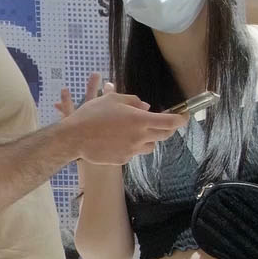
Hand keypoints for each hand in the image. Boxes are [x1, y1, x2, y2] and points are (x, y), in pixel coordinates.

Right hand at [59, 78, 185, 165]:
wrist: (74, 137)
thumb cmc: (92, 114)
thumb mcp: (112, 98)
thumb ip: (133, 101)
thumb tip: (146, 108)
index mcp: (139, 120)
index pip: (170, 122)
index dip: (181, 119)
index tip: (184, 117)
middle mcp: (139, 136)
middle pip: (164, 136)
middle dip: (167, 129)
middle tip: (163, 123)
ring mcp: (132, 150)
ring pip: (150, 146)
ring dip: (149, 139)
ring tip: (134, 132)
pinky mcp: (123, 159)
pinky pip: (134, 153)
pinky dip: (131, 147)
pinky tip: (117, 141)